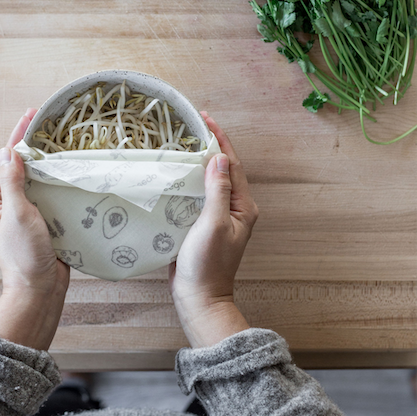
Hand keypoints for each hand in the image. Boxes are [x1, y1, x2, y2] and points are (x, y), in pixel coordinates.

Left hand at [0, 109, 69, 349]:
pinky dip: (62, 180)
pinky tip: (74, 170)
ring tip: (66, 140)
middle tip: (53, 121)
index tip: (32, 114)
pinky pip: (54, 193)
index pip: (7, 160)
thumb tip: (9, 152)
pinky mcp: (48, 220)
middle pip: (24, 166)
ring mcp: (30, 212)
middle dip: (37, 144)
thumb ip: (13, 183)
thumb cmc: (23, 254)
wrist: (39, 287)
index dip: (19, 136)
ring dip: (52, 161)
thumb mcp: (17, 214)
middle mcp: (10, 203)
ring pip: (41, 179)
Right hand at [169, 112, 258, 346]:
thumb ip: (217, 191)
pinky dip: (187, 182)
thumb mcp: (213, 224)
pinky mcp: (203, 226)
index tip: (205, 119)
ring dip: (197, 163)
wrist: (199, 298)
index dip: (219, 140)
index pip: (231, 164)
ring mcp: (219, 218)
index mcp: (243, 206)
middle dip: (208, 146)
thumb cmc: (208, 265)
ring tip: (180, 143)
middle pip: (222, 169)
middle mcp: (235, 209)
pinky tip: (173, 174)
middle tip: (190, 126)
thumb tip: (219, 159)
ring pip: (208, 182)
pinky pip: (197, 196)